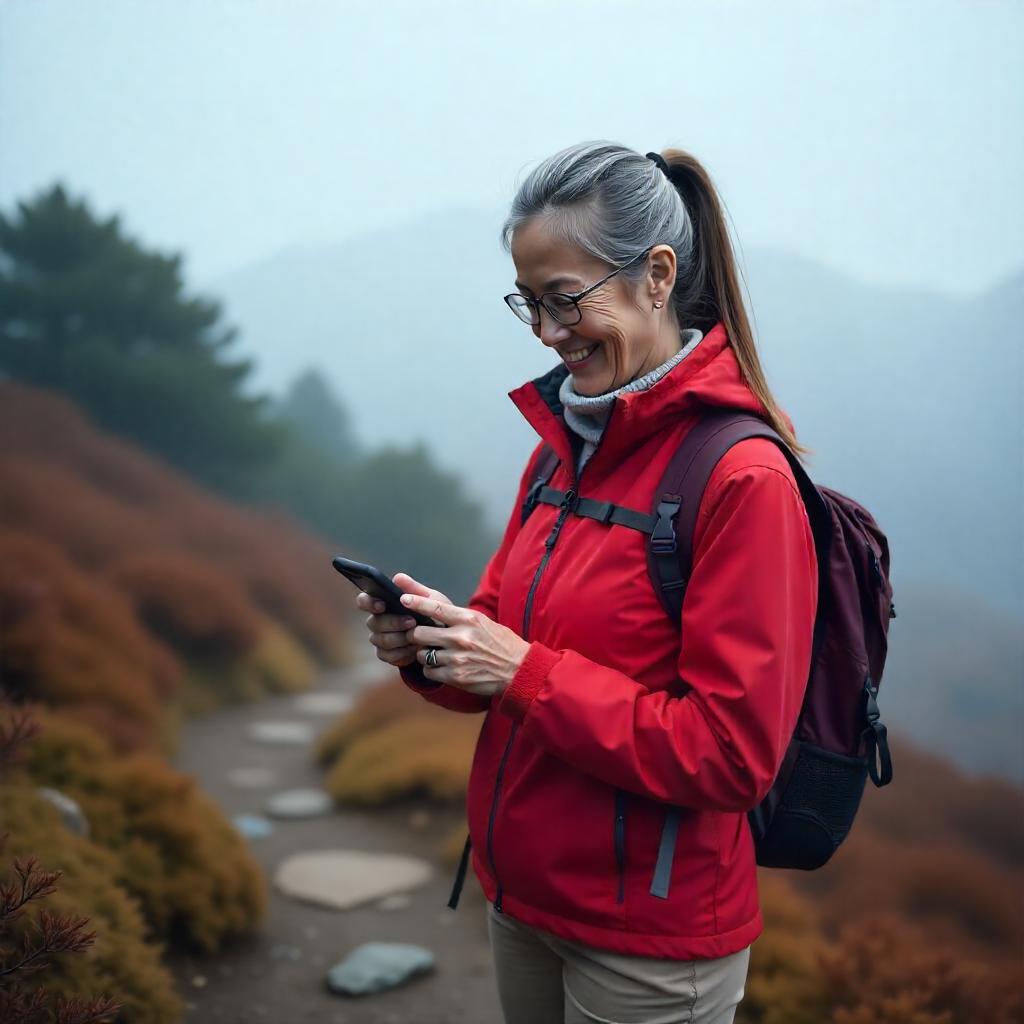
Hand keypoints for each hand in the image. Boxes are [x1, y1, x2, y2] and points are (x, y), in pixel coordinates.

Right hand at [357, 572, 452, 669]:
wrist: (444, 638)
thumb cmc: (434, 614)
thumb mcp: (429, 598)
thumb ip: (414, 588)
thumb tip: (397, 578)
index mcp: (382, 603)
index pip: (364, 600)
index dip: (369, 603)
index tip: (382, 605)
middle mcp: (377, 621)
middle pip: (374, 623)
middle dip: (393, 622)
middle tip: (412, 622)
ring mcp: (379, 638)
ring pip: (381, 640)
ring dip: (400, 638)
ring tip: (417, 637)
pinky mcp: (385, 654)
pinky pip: (387, 655)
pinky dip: (402, 652)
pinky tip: (414, 649)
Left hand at [398, 588, 530, 698]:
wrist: (519, 670)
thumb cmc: (502, 644)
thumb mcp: (484, 623)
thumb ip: (460, 618)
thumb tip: (437, 612)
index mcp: (468, 619)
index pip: (435, 608)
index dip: (416, 602)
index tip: (403, 599)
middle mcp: (460, 637)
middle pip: (420, 633)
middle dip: (417, 636)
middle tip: (422, 638)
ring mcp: (457, 658)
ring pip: (423, 654)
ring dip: (425, 655)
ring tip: (436, 654)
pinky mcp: (456, 677)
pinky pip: (429, 671)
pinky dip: (431, 670)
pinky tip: (441, 668)